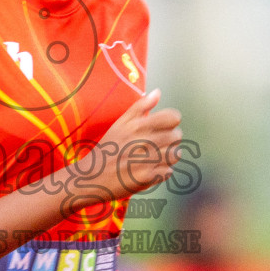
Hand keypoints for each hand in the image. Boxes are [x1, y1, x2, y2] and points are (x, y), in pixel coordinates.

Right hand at [71, 87, 182, 206]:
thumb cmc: (108, 148)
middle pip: (177, 136)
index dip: (171, 122)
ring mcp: (147, 161)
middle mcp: (145, 141)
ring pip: (176, 154)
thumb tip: (158, 92)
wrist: (92, 177)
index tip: (164, 127)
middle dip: (171, 139)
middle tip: (158, 143)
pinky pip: (169, 172)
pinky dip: (162, 172)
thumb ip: (140, 106)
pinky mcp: (148, 178)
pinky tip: (151, 169)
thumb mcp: (120, 123)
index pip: (174, 117)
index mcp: (139, 125)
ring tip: (156, 156)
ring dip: (169, 155)